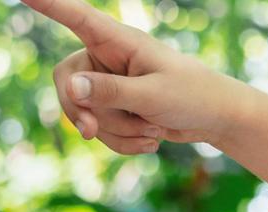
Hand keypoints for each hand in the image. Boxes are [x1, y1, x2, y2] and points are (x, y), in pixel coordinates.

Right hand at [21, 0, 247, 152]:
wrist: (217, 119)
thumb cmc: (193, 96)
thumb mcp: (153, 95)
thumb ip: (111, 92)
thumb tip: (70, 86)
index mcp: (118, 41)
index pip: (76, 18)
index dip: (50, 5)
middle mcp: (107, 58)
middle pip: (66, 82)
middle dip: (81, 112)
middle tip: (92, 133)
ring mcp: (110, 85)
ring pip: (86, 113)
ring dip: (116, 131)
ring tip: (152, 129)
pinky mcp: (116, 108)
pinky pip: (102, 131)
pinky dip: (124, 142)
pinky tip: (152, 139)